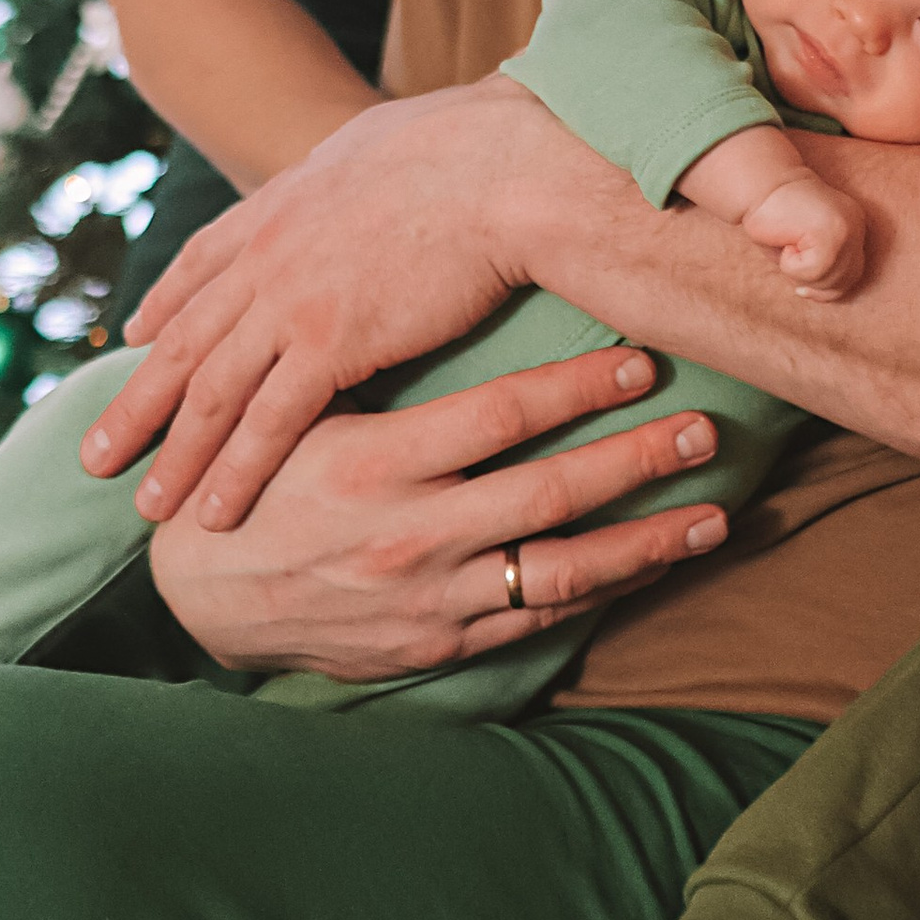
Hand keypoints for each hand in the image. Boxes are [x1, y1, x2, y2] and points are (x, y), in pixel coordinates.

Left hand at [88, 77, 617, 531]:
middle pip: (184, 339)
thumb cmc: (473, 146)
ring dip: (175, 453)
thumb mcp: (384, 137)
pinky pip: (265, 421)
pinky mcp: (327, 343)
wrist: (501, 167)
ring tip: (145, 505)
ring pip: (209, 389)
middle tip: (95, 453)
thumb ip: (360, 161)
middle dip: (138, 402)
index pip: (206, 261)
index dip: (166, 302)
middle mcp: (269, 252)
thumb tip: (369, 157)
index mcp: (285, 202)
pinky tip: (212, 513)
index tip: (135, 336)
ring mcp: (289, 299)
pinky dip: (234, 471)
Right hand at [145, 344, 729, 678]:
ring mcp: (431, 598)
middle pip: (550, 494)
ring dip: (647, 544)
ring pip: (562, 573)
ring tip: (716, 516)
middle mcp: (410, 535)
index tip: (640, 358)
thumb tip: (458, 276)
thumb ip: (374, 360)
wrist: (202, 595)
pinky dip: (601, 593)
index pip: (499, 416)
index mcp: (374, 463)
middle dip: (637, 460)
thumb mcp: (304, 411)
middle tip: (704, 427)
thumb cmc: (262, 478)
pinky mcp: (439, 643)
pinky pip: (536, 618)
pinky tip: (651, 567)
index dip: (577, 386)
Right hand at [739, 170, 867, 301]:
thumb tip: (821, 295)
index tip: (802, 289)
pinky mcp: (832, 232)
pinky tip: (785, 240)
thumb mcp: (801, 248)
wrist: (758, 185)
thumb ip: (819, 268)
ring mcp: (847, 228)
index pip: (853, 272)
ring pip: (829, 279)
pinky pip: (813, 271)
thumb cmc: (773, 218)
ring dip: (798, 272)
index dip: (828, 288)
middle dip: (814, 284)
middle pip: (846, 280)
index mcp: (853, 224)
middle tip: (789, 259)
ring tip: (787, 243)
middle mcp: (856, 225)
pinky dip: (791, 265)